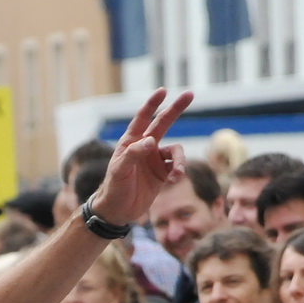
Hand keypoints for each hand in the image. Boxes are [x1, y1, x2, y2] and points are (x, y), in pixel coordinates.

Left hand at [88, 88, 195, 225]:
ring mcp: (155, 160)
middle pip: (163, 123)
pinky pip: (177, 166)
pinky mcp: (163, 174)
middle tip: (190, 94)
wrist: (118, 211)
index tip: (163, 91)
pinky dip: (179, 170)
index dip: (152, 104)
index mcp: (131, 142)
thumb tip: (151, 141)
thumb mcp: (119, 171)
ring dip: (180, 160)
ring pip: (175, 150)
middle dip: (175, 109)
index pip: (142, 119)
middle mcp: (145, 148)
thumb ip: (133, 154)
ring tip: (177, 174)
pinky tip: (174, 179)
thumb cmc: (113, 188)